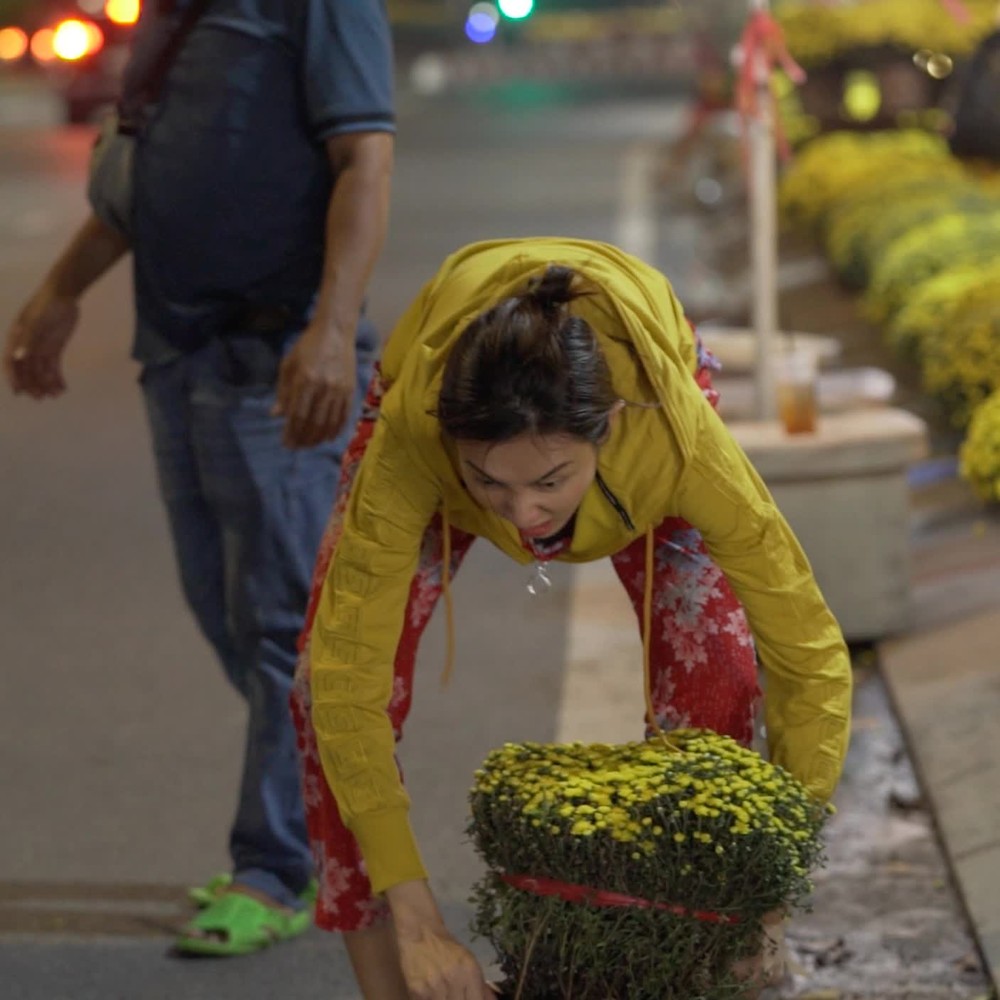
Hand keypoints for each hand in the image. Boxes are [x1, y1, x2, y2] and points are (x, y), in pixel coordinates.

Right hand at [3, 285, 79, 398]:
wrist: (65, 293)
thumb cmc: (47, 304)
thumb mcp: (37, 321)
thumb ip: (28, 339)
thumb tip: (19, 357)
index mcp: (17, 337)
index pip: (11, 361)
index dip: (13, 377)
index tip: (18, 392)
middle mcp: (26, 344)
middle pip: (26, 369)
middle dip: (32, 384)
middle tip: (41, 398)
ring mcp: (40, 346)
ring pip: (40, 370)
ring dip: (46, 383)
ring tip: (55, 395)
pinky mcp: (54, 347)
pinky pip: (53, 366)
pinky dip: (57, 377)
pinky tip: (63, 388)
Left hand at [272, 320, 355, 448]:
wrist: (335, 332)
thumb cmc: (307, 346)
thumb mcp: (289, 364)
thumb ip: (283, 391)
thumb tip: (276, 415)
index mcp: (305, 379)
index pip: (297, 413)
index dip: (291, 431)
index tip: (286, 443)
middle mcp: (323, 387)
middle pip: (313, 421)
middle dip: (304, 438)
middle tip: (296, 447)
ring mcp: (339, 389)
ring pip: (329, 421)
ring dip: (318, 437)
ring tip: (310, 445)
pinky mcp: (351, 390)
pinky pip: (344, 415)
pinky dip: (336, 429)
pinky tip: (328, 437)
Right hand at [387, 880, 493, 999]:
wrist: (420, 932)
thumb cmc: (447, 947)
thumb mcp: (469, 961)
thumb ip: (481, 986)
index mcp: (470, 972)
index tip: (469, 998)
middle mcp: (455, 980)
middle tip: (456, 996)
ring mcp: (435, 987)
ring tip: (444, 994)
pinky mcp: (417, 992)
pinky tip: (432, 994)